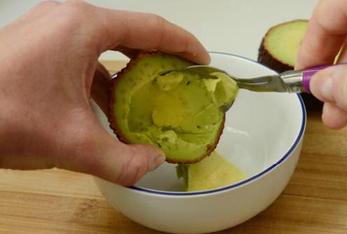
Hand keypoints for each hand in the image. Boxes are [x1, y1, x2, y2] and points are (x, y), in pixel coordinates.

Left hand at [0, 0, 208, 184]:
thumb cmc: (0, 114)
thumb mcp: (72, 144)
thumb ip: (123, 160)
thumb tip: (151, 164)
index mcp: (84, 27)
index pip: (152, 28)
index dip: (184, 45)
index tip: (202, 61)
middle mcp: (69, 19)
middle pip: (132, 33)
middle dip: (160, 59)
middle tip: (181, 81)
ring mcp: (51, 30)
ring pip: (107, 46)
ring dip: (130, 72)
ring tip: (148, 99)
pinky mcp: (39, 46)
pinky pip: (85, 57)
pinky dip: (104, 79)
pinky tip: (109, 107)